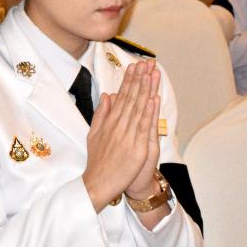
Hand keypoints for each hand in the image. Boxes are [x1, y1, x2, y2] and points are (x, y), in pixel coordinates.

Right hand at [83, 60, 160, 210]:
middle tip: (146, 63)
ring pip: (139, 108)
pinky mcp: (137, 148)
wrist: (98, 183)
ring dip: (146, 90)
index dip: (129, 80)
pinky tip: (153, 98)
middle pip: (131, 98)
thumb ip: (101, 114)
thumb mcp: (93, 135)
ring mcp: (127, 136)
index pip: (121, 96)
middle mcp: (118, 126)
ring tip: (152, 74)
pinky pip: (144, 126)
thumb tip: (108, 96)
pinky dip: (149, 112)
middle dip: (139, 79)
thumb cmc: (97, 162)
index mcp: (109, 122)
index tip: (135, 66)